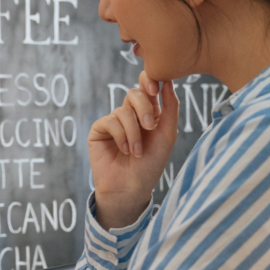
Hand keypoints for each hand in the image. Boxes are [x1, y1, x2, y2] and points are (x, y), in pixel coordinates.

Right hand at [88, 71, 178, 228]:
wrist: (131, 188)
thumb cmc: (151, 164)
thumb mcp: (167, 135)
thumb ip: (170, 108)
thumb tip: (168, 81)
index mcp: (149, 113)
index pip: (147, 87)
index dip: (149, 81)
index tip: (156, 89)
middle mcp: (130, 115)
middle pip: (134, 94)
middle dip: (144, 108)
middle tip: (150, 127)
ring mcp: (113, 122)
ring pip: (123, 111)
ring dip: (133, 133)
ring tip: (136, 152)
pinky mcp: (99, 130)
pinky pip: (110, 121)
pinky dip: (121, 136)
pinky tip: (124, 150)